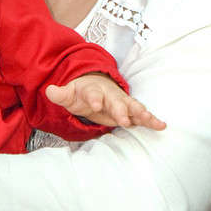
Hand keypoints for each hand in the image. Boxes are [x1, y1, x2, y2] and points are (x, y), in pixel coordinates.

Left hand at [46, 73, 165, 130]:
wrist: (96, 84)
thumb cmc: (81, 92)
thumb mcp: (68, 93)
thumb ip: (60, 94)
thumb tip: (49, 90)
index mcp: (94, 90)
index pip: (93, 93)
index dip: (94, 98)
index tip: (95, 105)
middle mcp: (110, 95)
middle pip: (116, 101)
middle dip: (121, 110)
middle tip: (124, 120)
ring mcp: (121, 102)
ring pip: (133, 107)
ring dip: (142, 114)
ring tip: (153, 122)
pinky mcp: (129, 111)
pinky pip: (141, 115)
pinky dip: (151, 120)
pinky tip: (162, 126)